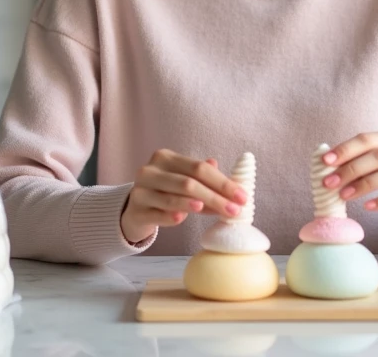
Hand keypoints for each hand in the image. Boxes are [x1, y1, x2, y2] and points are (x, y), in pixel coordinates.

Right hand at [120, 150, 247, 243]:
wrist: (135, 211)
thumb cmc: (164, 193)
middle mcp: (150, 171)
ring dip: (198, 205)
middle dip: (216, 197)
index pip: (199, 168)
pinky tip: (182, 218)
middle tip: (235, 210)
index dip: (223, 182)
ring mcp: (140, 190)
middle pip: (189, 183)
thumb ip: (203, 177)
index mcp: (165, 158)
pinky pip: (157, 214)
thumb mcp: (182, 180)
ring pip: (173, 198)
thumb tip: (230, 177)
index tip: (242, 196)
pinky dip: (171, 216)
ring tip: (216, 211)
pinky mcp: (136, 211)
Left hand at [321, 132, 377, 223]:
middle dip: (351, 169)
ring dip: (365, 184)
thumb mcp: (375, 166)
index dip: (346, 149)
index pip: (367, 139)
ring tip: (345, 196)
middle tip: (330, 183)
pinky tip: (367, 207)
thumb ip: (355, 162)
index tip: (326, 161)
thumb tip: (326, 165)